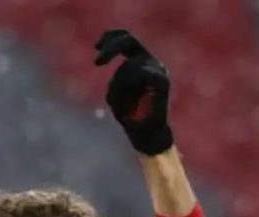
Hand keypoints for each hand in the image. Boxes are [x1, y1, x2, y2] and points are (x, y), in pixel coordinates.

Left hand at [94, 29, 173, 156]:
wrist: (147, 136)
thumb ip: (116, 79)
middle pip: (128, 41)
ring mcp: (158, 70)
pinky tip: (132, 106)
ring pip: (127, 68)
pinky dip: (129, 92)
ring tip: (124, 107)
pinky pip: (142, 75)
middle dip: (111, 49)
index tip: (96, 47)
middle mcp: (151, 62)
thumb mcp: (116, 94)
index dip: (110, 38)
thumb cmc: (131, 116)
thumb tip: (103, 61)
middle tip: (97, 63)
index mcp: (141, 61)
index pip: (125, 37)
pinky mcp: (162, 81)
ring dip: (118, 89)